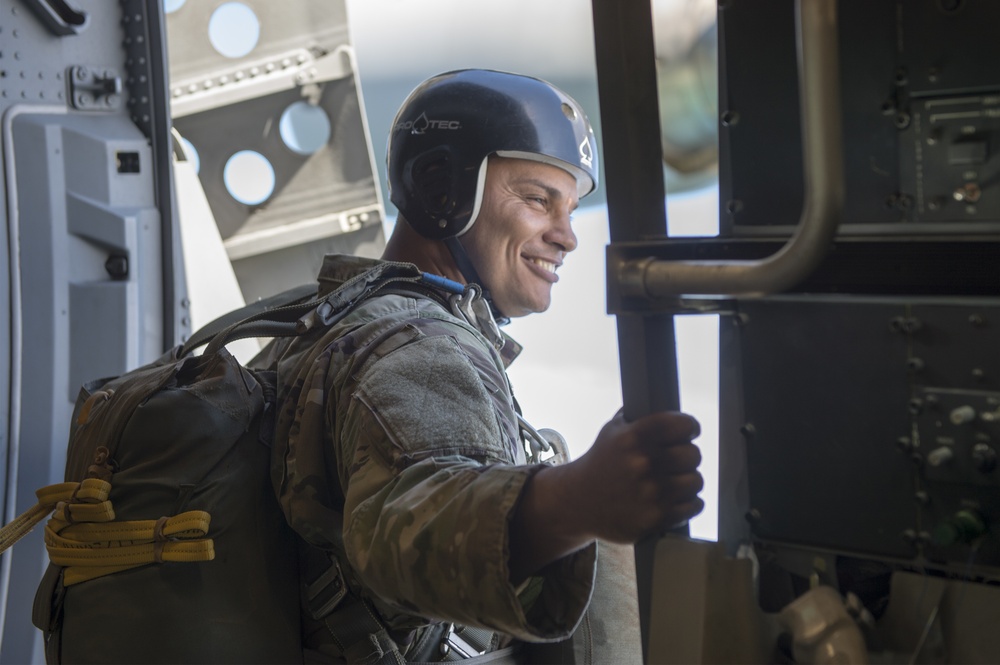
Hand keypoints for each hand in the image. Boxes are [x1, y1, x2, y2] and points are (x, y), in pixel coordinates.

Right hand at [508, 410, 703, 581]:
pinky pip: (694, 506)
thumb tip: (668, 403)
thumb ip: (640, 418)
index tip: (688, 432)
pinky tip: (675, 499)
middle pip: (693, 454)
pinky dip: (688, 503)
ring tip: (675, 481)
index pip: (683, 425)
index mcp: (634, 438)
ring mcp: (651, 493)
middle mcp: (643, 463)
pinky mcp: (656, 517)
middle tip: (678, 460)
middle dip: (687, 456)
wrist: (579, 501)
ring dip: (688, 481)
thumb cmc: (601, 463)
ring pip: (696, 481)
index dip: (689, 427)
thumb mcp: (612, 431)